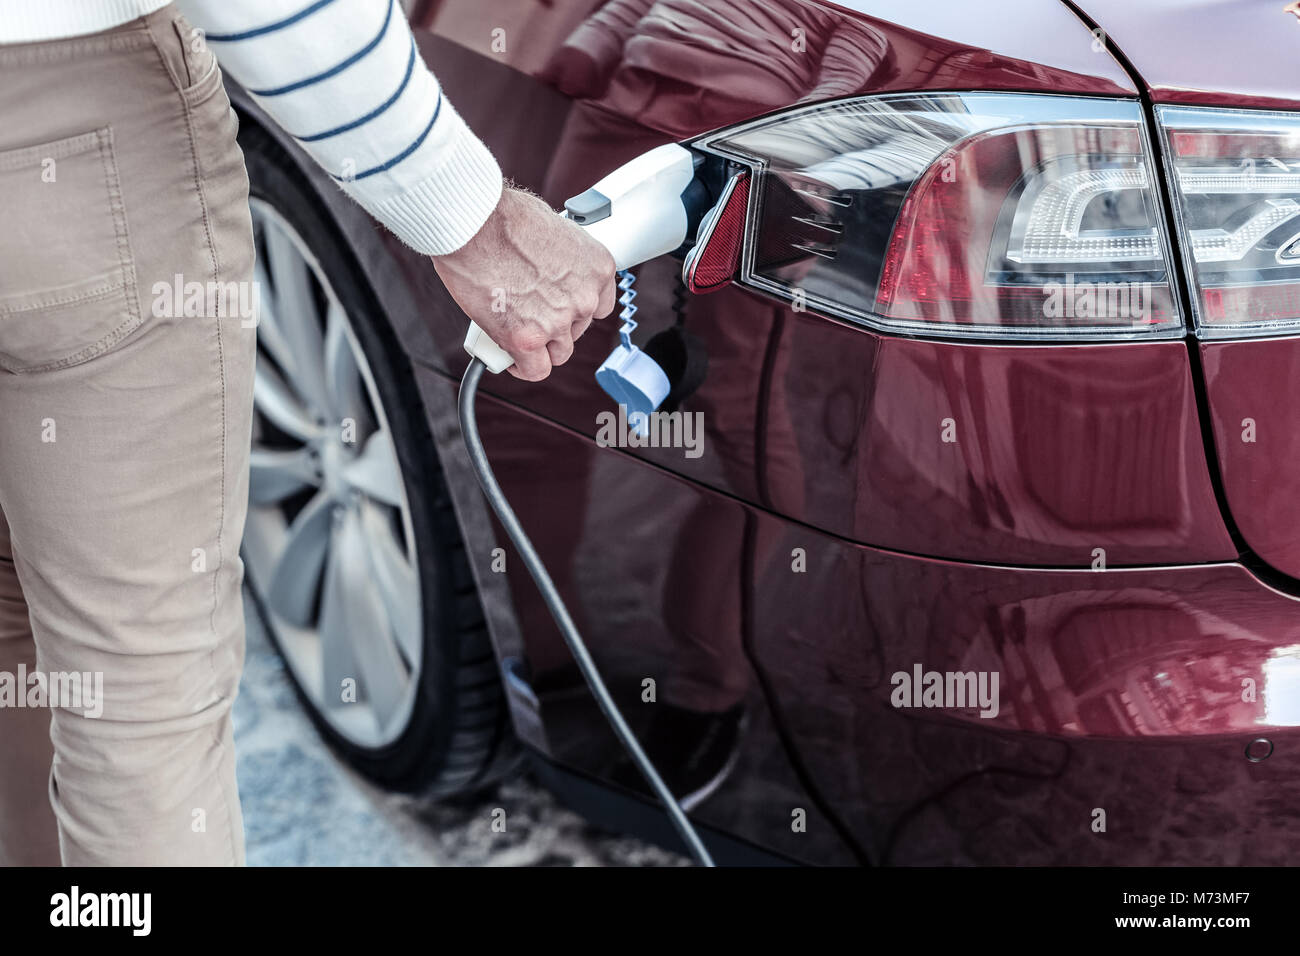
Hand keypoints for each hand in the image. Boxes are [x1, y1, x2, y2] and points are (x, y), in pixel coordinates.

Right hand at [431, 185, 617, 380]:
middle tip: (528, 314)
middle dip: (553, 326)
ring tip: (515, 331)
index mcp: (597, 267)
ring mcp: (557, 322)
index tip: (559, 307)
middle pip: (575, 330)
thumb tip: (549, 269)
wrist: (473, 224)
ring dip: (539, 346)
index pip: (599, 305)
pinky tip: (509, 355)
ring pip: (557, 353)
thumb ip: (561, 258)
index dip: (575, 308)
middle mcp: (584, 298)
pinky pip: (534, 369)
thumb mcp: (553, 228)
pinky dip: (521, 366)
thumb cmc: (503, 217)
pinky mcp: (527, 340)